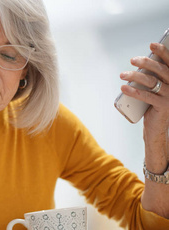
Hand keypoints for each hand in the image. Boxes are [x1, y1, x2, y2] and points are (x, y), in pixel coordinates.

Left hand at [120, 42, 168, 170]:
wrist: (157, 127)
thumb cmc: (154, 105)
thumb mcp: (155, 89)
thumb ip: (153, 77)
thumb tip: (141, 63)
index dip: (162, 52)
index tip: (152, 44)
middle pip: (161, 70)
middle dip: (146, 62)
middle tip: (132, 60)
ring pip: (152, 82)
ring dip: (135, 76)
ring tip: (122, 74)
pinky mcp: (163, 106)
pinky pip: (147, 96)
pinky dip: (134, 91)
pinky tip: (124, 87)